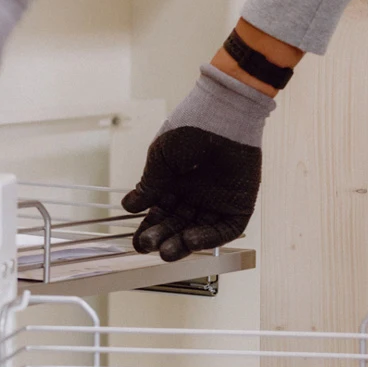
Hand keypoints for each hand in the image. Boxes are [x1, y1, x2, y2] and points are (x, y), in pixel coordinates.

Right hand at [122, 127, 261, 260]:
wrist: (223, 114)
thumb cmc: (190, 127)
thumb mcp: (160, 158)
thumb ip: (149, 185)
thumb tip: (129, 206)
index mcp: (175, 183)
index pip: (160, 213)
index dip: (148, 227)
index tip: (137, 240)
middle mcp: (195, 194)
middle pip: (176, 225)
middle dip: (162, 236)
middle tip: (147, 245)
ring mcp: (216, 201)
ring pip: (197, 231)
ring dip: (181, 243)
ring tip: (166, 251)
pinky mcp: (238, 205)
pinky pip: (223, 229)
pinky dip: (207, 238)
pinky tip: (189, 240)